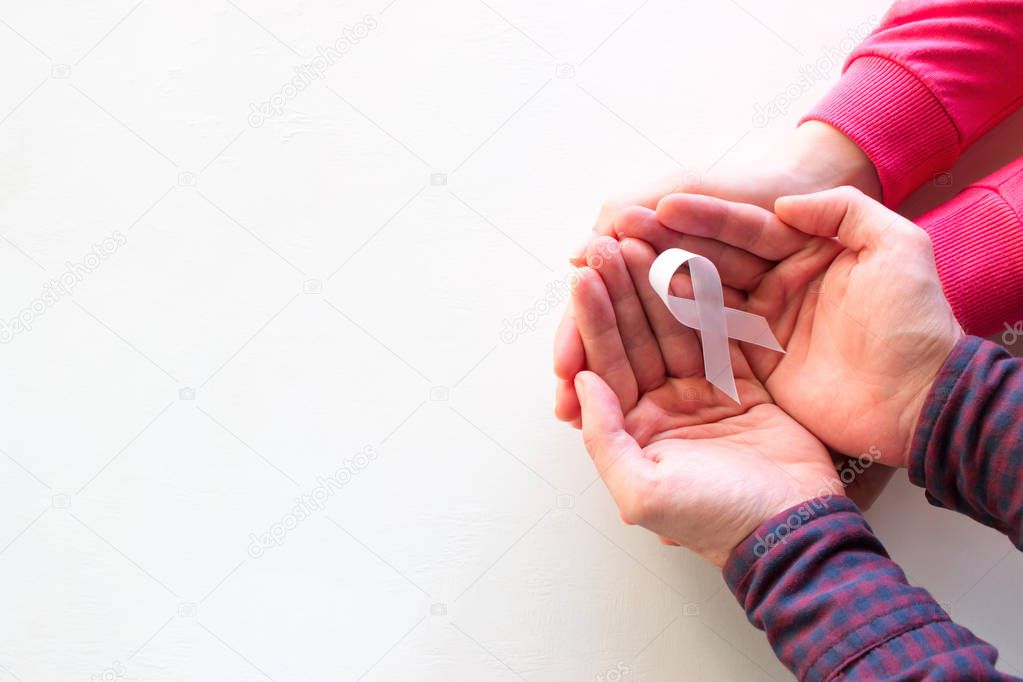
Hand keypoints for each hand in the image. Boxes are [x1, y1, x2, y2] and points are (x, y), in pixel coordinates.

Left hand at [571, 236, 840, 566]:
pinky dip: (707, 302)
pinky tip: (689, 266)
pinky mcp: (745, 386)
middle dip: (620, 290)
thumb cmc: (716, 521)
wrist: (795, 531)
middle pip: (637, 338)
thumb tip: (582, 383)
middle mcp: (664, 408)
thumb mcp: (643, 491)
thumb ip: (604, 436)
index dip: (595, 318)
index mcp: (635, 431)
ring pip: (676, 329)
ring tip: (642, 242)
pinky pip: (722, 336)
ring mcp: (704, 395)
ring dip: (658, 287)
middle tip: (606, 243)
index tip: (582, 274)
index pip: (607, 363)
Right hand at [618, 186, 962, 467]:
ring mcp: (764, 324)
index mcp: (808, 250)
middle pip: (713, 258)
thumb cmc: (915, 322)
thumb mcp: (897, 246)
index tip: (661, 208)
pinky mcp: (754, 363)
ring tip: (618, 268)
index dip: (703, 217)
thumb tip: (784, 204)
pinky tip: (642, 310)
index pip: (745, 227)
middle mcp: (778, 283)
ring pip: (702, 295)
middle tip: (617, 236)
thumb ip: (844, 211)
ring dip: (660, 282)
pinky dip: (674, 325)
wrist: (923, 400)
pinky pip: (707, 337)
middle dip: (666, 245)